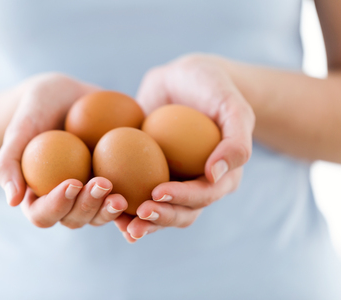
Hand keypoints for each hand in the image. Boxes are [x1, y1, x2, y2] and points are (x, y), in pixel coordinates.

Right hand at [0, 74, 127, 227]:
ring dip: (112, 210)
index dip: (57, 205)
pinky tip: (148, 194)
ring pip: (102, 215)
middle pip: (77, 218)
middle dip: (90, 207)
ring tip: (123, 194)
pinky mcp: (115, 183)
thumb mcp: (19, 128)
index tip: (72, 183)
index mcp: (39, 196)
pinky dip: (136, 202)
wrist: (65, 96)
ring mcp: (91, 195)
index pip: (43, 214)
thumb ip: (8, 162)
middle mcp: (67, 201)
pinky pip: (126, 197)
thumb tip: (12, 201)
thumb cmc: (36, 110)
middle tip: (103, 184)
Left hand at [115, 55, 254, 241]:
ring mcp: (172, 180)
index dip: (182, 199)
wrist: (183, 78)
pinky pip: (135, 192)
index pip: (203, 195)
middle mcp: (196, 184)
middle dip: (160, 218)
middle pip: (181, 212)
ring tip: (122, 224)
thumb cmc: (212, 88)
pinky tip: (105, 206)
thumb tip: (216, 174)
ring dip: (141, 222)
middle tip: (138, 214)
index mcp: (221, 177)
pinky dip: (123, 204)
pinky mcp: (148, 173)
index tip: (157, 192)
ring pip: (158, 210)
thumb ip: (235, 140)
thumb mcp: (232, 106)